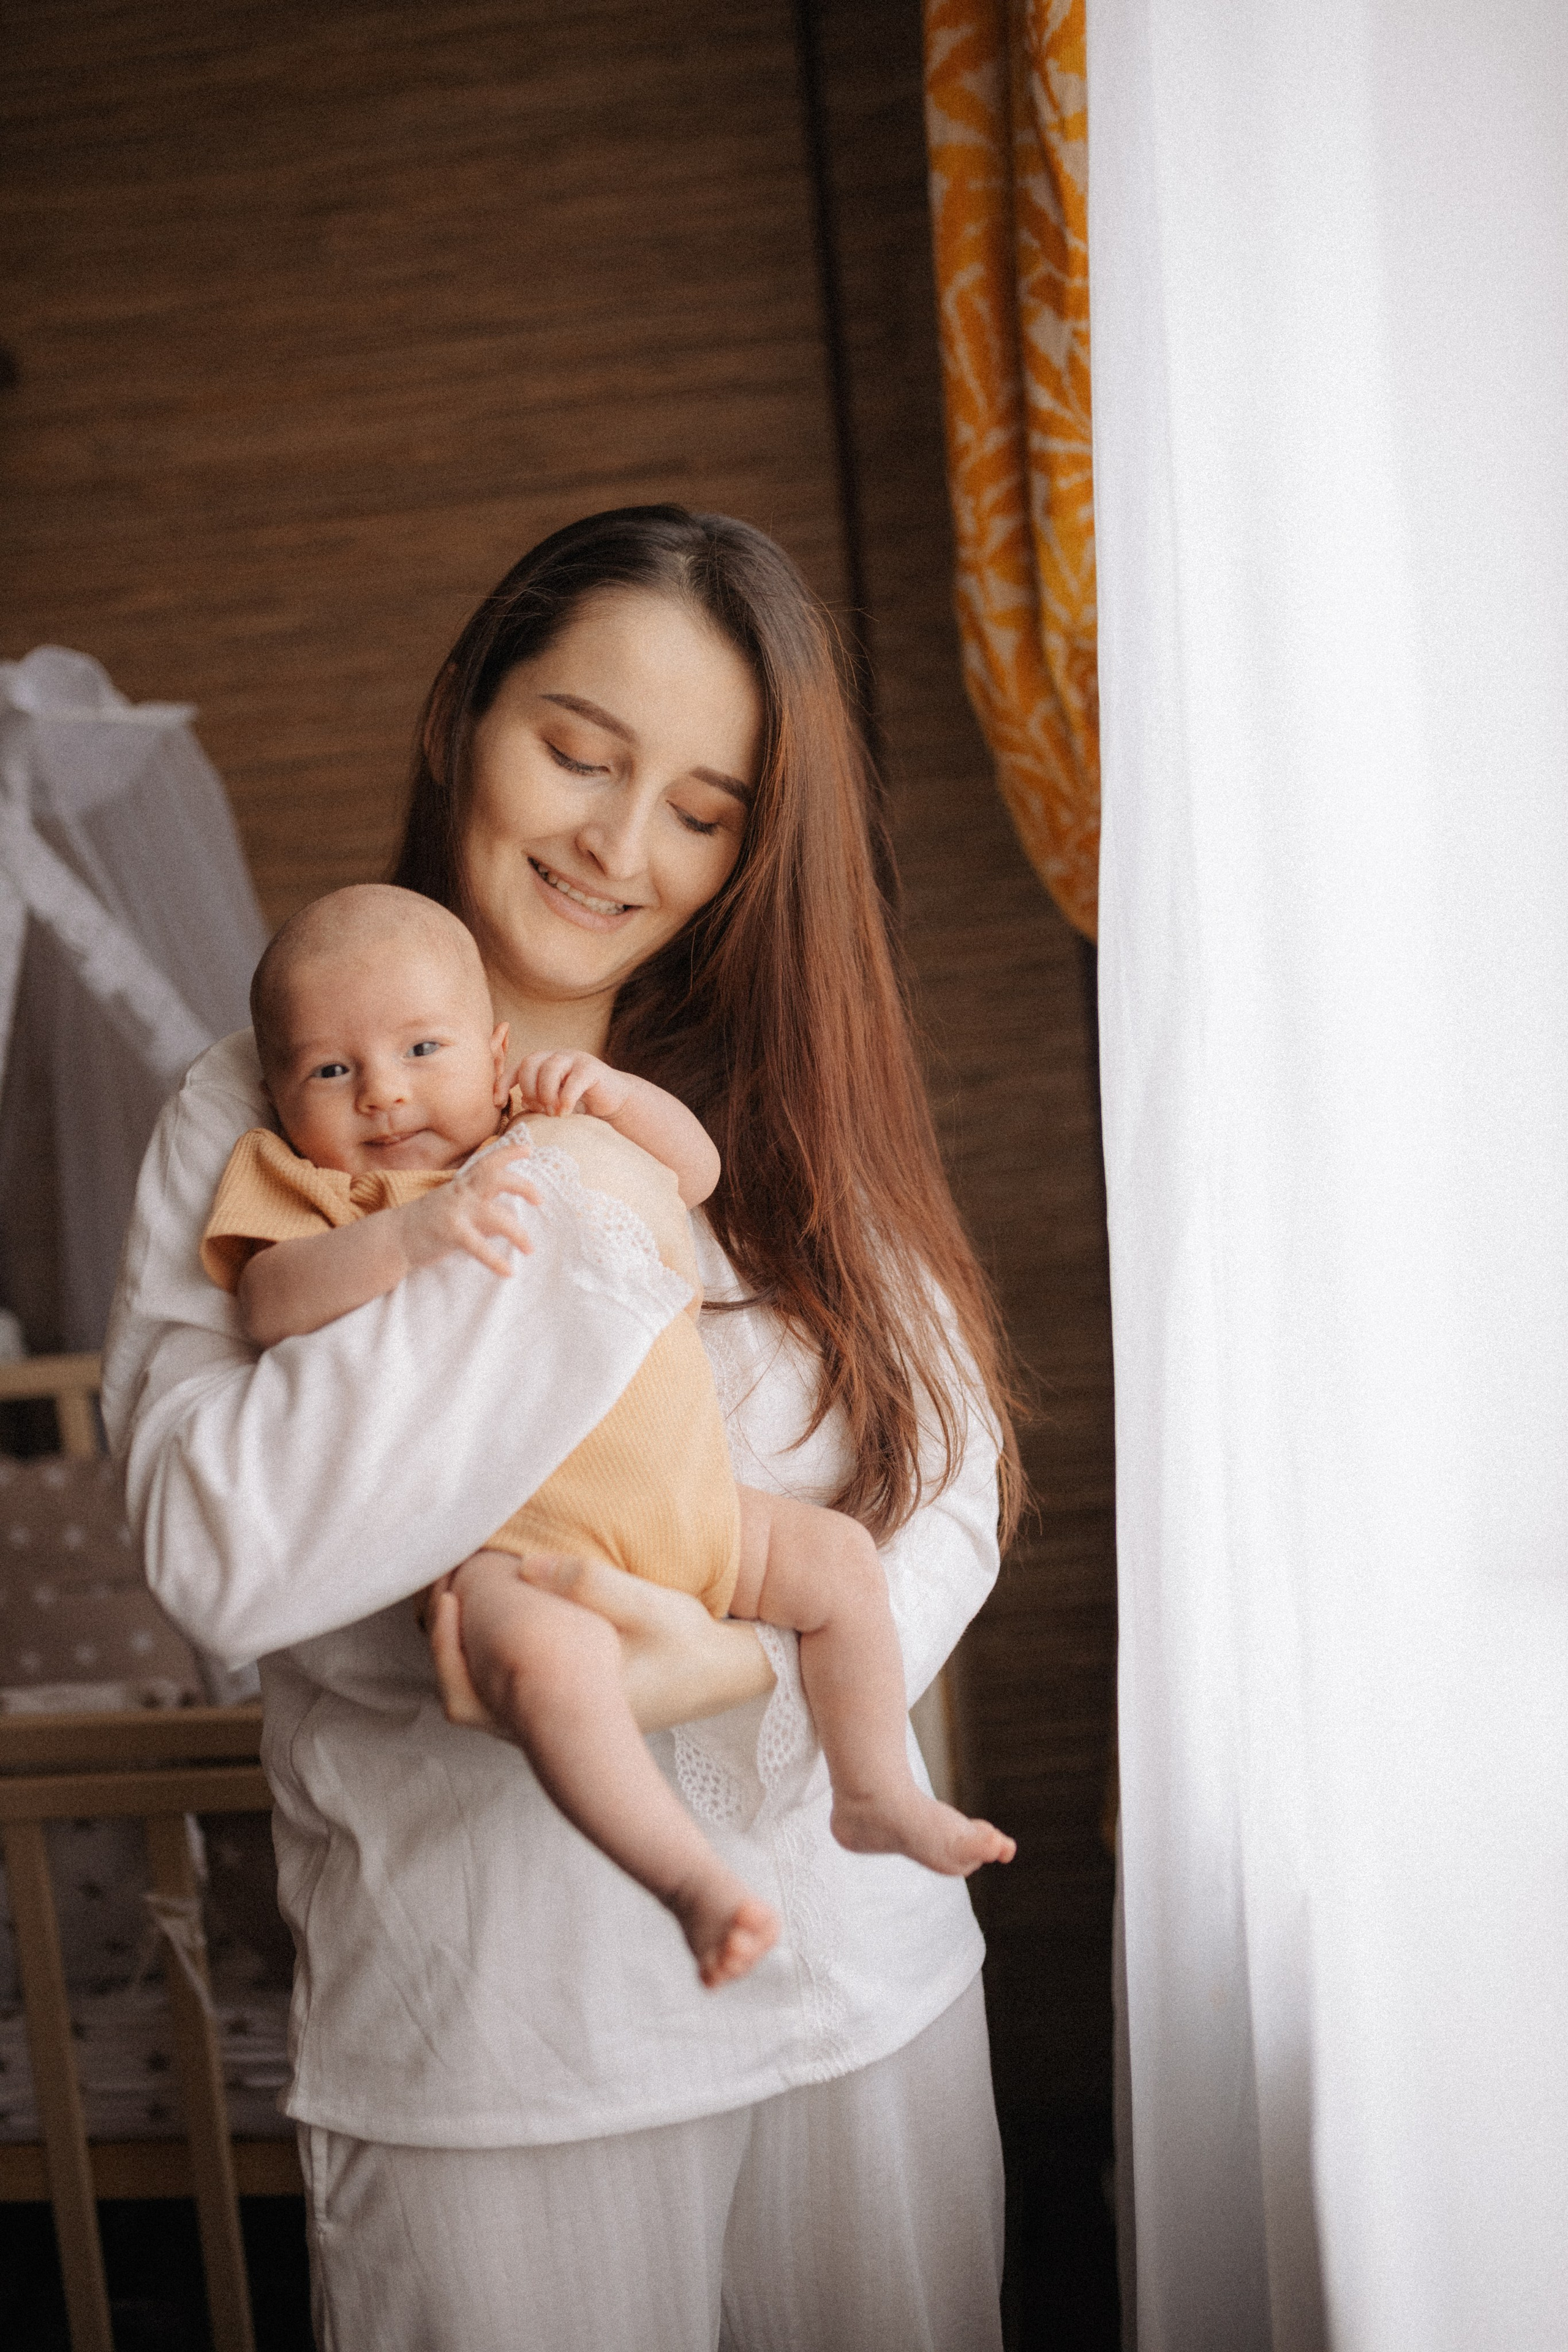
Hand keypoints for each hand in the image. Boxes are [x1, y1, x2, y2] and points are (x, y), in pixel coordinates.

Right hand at [397, 1145, 539, 1279]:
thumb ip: (483, 1211)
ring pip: (494, 1215)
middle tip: (540, 1200)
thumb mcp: (458, 1209)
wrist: (395, 1237)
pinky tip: (508, 1271)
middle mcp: (460, 1193)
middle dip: (521, 1185)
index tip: (528, 1148)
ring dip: (517, 1232)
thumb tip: (511, 1219)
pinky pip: (478, 1246)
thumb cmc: (430, 1222)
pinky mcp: (449, 1232)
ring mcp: (455, 1211)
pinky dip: (495, 1260)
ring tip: (530, 1249)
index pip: (487, 1162)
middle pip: (495, 1178)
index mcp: (462, 1185)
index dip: (508, 1153)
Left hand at [422, 1551, 775, 1736]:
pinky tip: (490, 1610)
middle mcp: (552, 1723)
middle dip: (443, 1640)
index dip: (446, 1645)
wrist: (720, 1673)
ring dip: (461, 1646)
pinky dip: (483, 1652)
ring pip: (479, 1693)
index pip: (474, 1693)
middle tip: (439, 1582)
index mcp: (564, 1707)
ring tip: (455, 1589)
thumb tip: (524, 1567)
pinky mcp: (564, 1705)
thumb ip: (590, 1583)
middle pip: (464, 1695)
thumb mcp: (649, 1605)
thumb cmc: (686, 1642)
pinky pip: (501, 1686)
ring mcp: (557, 1720)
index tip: (446, 1593)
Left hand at [514, 1049, 630, 1122]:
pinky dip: (566, 1099)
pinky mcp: (591, 1068)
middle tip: (539, 1110)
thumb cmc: (579, 1103)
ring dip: (547, 1095)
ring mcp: (574, 1058)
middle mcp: (556, 1056)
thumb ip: (536, 1100)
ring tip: (553, 1113)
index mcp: (542, 1062)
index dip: (504, 1083)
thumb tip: (520, 1102)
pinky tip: (566, 1113)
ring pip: (549, 1069)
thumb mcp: (552, 1101)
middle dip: (529, 1090)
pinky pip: (572, 1082)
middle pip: (529, 1064)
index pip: (516, 1067)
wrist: (613, 1101)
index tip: (497, 1102)